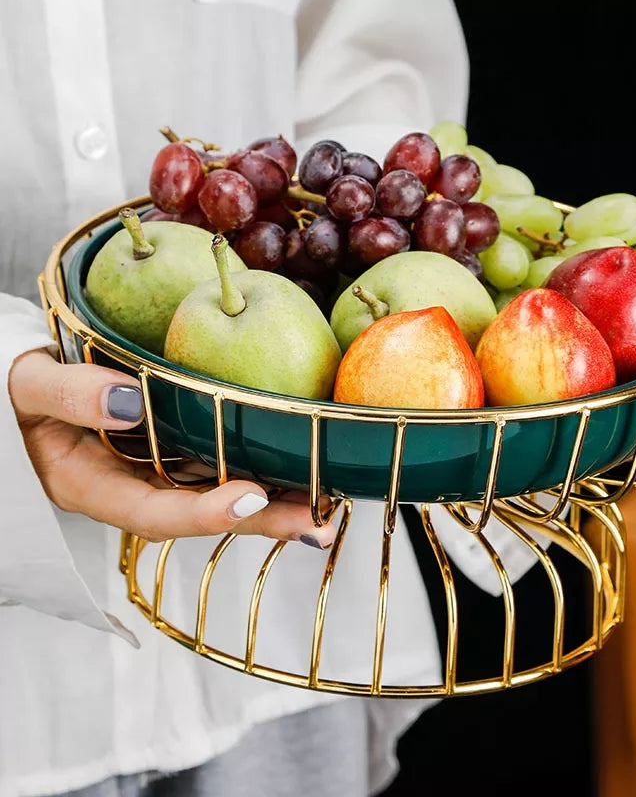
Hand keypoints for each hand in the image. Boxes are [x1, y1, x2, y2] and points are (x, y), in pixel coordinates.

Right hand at [8, 349, 335, 546]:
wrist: (19, 389)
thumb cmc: (18, 389)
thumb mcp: (28, 386)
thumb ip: (69, 395)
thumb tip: (127, 401)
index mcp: (93, 487)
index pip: (154, 513)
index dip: (202, 513)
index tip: (250, 496)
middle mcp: (133, 489)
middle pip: (203, 513)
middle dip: (261, 521)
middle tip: (319, 524)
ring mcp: (156, 472)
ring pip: (218, 492)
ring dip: (273, 500)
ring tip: (329, 501)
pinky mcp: (172, 452)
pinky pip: (218, 464)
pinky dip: (259, 466)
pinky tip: (299, 462)